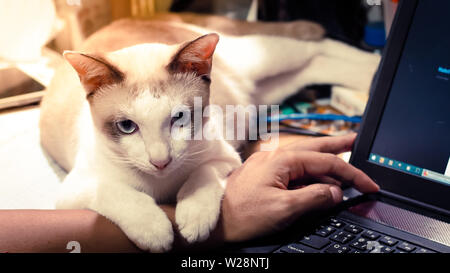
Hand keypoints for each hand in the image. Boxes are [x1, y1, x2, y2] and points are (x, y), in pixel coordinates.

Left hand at [221, 133, 378, 241]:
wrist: (215, 219)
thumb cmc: (243, 214)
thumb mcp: (284, 209)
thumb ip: (314, 197)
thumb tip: (335, 192)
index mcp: (282, 160)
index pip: (326, 162)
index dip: (351, 173)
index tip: (368, 184)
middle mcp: (276, 156)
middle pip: (315, 147)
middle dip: (338, 145)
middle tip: (357, 141)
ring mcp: (269, 163)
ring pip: (305, 156)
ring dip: (325, 158)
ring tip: (343, 158)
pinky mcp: (265, 173)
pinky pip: (293, 167)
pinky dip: (310, 170)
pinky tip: (317, 176)